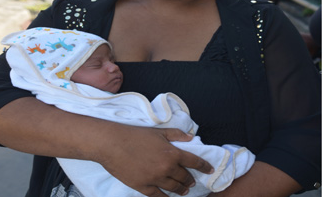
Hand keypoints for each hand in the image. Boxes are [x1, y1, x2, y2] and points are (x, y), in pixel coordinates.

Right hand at [95, 125, 213, 196]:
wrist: (112, 144)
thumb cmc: (134, 135)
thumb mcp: (158, 131)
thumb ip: (177, 135)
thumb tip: (191, 138)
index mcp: (172, 153)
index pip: (195, 162)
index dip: (205, 166)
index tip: (210, 170)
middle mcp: (167, 168)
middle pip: (185, 177)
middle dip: (190, 179)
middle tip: (192, 181)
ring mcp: (155, 179)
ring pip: (174, 188)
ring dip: (181, 190)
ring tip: (184, 190)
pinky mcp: (143, 187)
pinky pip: (159, 196)